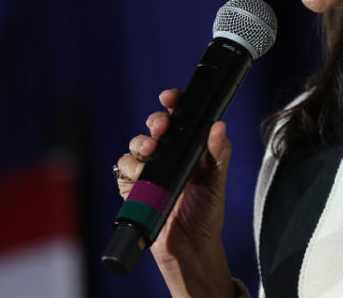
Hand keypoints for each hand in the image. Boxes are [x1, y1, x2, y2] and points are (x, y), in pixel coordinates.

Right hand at [114, 89, 234, 296]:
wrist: (191, 245)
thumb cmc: (207, 211)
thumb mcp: (217, 179)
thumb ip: (219, 153)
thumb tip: (218, 125)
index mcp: (190, 148)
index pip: (179, 118)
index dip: (173, 103)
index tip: (170, 97)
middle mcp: (169, 156)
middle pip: (154, 127)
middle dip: (155, 122)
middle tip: (161, 127)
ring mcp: (150, 171)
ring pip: (136, 146)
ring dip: (140, 144)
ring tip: (151, 153)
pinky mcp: (134, 188)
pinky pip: (123, 169)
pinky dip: (129, 168)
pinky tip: (140, 174)